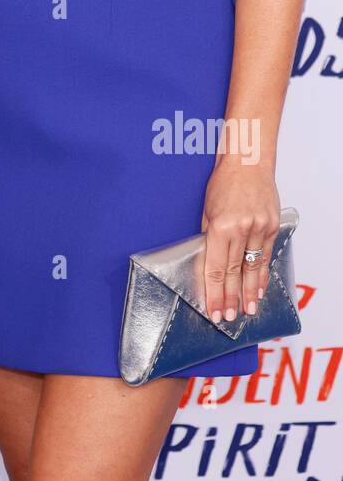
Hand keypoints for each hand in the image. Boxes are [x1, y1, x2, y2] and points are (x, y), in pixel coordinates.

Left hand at [200, 163, 279, 323]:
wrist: (248, 162)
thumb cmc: (223, 182)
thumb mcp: (207, 210)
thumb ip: (209, 238)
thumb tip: (208, 264)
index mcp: (221, 226)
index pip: (216, 269)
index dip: (214, 293)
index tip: (213, 311)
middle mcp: (242, 229)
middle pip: (235, 272)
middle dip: (230, 298)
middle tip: (228, 318)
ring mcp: (260, 228)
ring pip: (253, 268)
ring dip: (249, 292)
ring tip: (247, 311)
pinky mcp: (273, 226)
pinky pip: (267, 255)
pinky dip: (262, 274)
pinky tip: (259, 289)